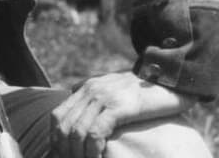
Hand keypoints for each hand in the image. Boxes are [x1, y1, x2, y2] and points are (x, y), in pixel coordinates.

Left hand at [50, 71, 196, 157]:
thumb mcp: (115, 87)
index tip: (62, 153)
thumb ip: (96, 94)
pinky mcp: (118, 107)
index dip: (56, 138)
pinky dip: (93, 149)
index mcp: (86, 88)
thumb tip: (76, 97)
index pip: (58, 115)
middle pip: (63, 124)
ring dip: (78, 152)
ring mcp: (103, 98)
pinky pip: (95, 132)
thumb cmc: (146, 88)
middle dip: (64, 148)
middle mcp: (90, 91)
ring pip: (77, 130)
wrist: (171, 78)